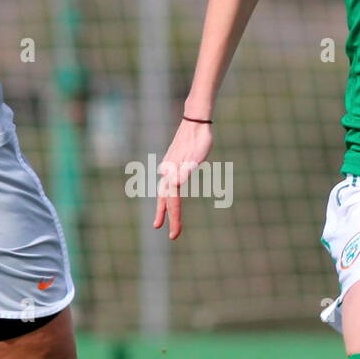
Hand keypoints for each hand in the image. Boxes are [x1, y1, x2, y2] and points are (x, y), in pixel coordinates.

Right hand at [152, 119, 213, 239]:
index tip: (174, 235)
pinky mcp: (172, 164)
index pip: (172, 202)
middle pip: (165, 200)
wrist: (195, 122)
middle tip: (171, 236)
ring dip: (163, 207)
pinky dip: (167, 195)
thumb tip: (177, 183)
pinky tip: (168, 195)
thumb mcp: (197, 155)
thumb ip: (187, 169)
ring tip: (160, 220)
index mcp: (173, 174)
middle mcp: (167, 172)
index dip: (174, 219)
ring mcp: (168, 168)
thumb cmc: (199, 139)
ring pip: (164, 192)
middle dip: (166, 217)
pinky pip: (167, 184)